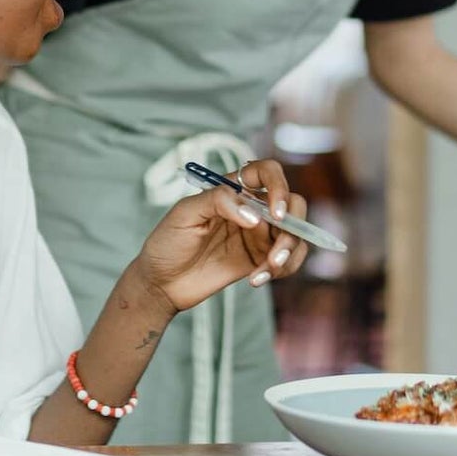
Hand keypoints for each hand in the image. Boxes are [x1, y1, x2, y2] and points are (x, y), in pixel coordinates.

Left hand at [133, 159, 310, 312]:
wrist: (161, 283)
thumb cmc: (167, 242)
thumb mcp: (184, 213)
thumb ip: (217, 202)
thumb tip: (254, 215)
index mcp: (234, 189)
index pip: (268, 173)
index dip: (279, 187)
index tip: (275, 213)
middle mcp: (252, 208)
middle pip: (293, 205)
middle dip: (293, 228)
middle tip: (276, 253)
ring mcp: (258, 235)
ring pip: (295, 235)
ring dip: (289, 253)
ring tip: (265, 272)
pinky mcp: (259, 260)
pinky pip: (287, 261)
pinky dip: (280, 271)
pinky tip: (255, 280)